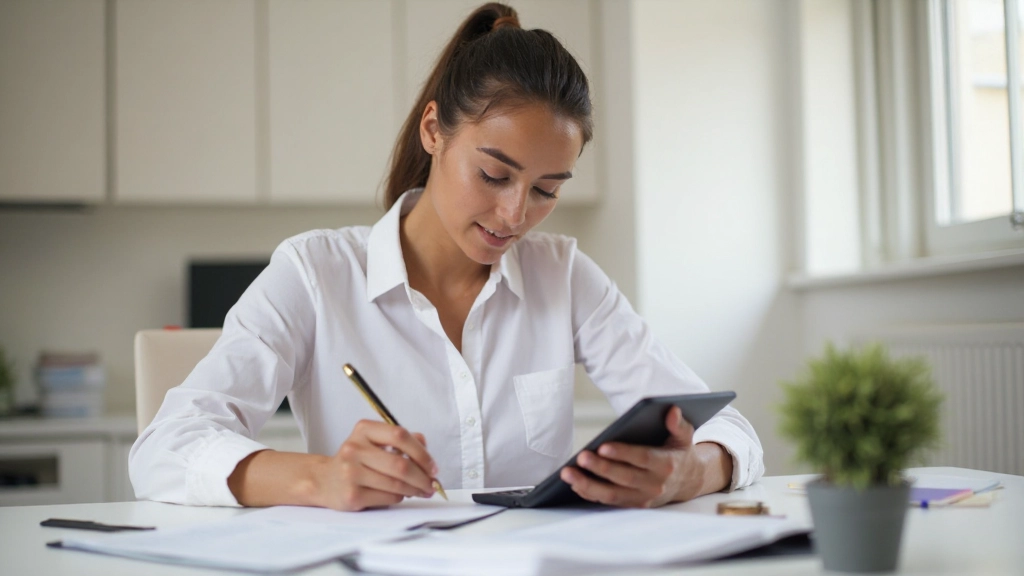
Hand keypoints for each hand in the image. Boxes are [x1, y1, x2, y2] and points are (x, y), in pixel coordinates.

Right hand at [314, 419, 438, 510]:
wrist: (325, 481)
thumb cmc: (357, 461)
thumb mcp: (375, 442)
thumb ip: (401, 441)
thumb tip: (427, 451)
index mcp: (363, 430)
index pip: (400, 435)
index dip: (422, 452)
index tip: (433, 466)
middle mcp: (354, 449)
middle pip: (400, 464)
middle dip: (423, 477)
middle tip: (432, 484)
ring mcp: (351, 473)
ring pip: (396, 484)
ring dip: (414, 490)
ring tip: (421, 491)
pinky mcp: (351, 495)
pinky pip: (387, 498)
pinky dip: (399, 497)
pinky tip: (400, 495)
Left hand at [560, 406, 726, 507]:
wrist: (688, 481)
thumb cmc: (679, 452)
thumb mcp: (685, 436)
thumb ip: (679, 423)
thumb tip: (672, 410)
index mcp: (666, 464)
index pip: (642, 459)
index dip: (622, 454)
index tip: (602, 446)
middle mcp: (655, 484)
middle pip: (623, 478)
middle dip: (600, 468)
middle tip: (580, 457)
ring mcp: (643, 497)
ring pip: (612, 494)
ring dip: (588, 485)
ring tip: (567, 474)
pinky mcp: (633, 504)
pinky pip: (609, 501)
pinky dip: (590, 494)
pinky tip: (574, 484)